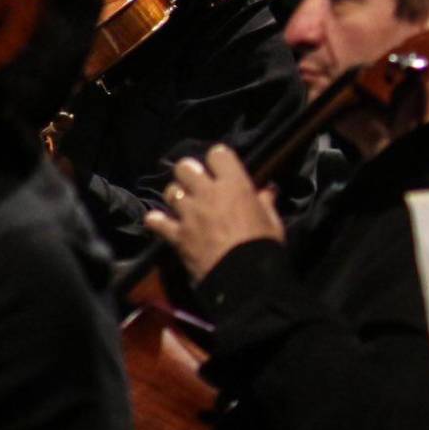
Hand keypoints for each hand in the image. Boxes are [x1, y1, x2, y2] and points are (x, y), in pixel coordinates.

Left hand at [143, 144, 283, 282]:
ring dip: (176, 195)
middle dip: (190, 172)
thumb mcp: (272, 221)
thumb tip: (267, 191)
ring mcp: (189, 213)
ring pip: (170, 191)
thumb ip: (265, 202)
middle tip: (197, 183)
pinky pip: (156, 221)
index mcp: (234, 184)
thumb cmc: (263, 244)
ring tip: (183, 203)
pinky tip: (160, 222)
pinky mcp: (177, 234)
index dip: (218, 159)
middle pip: (185, 167)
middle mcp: (207, 192)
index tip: (222, 168)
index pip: (217, 154)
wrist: (245, 275)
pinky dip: (157, 221)